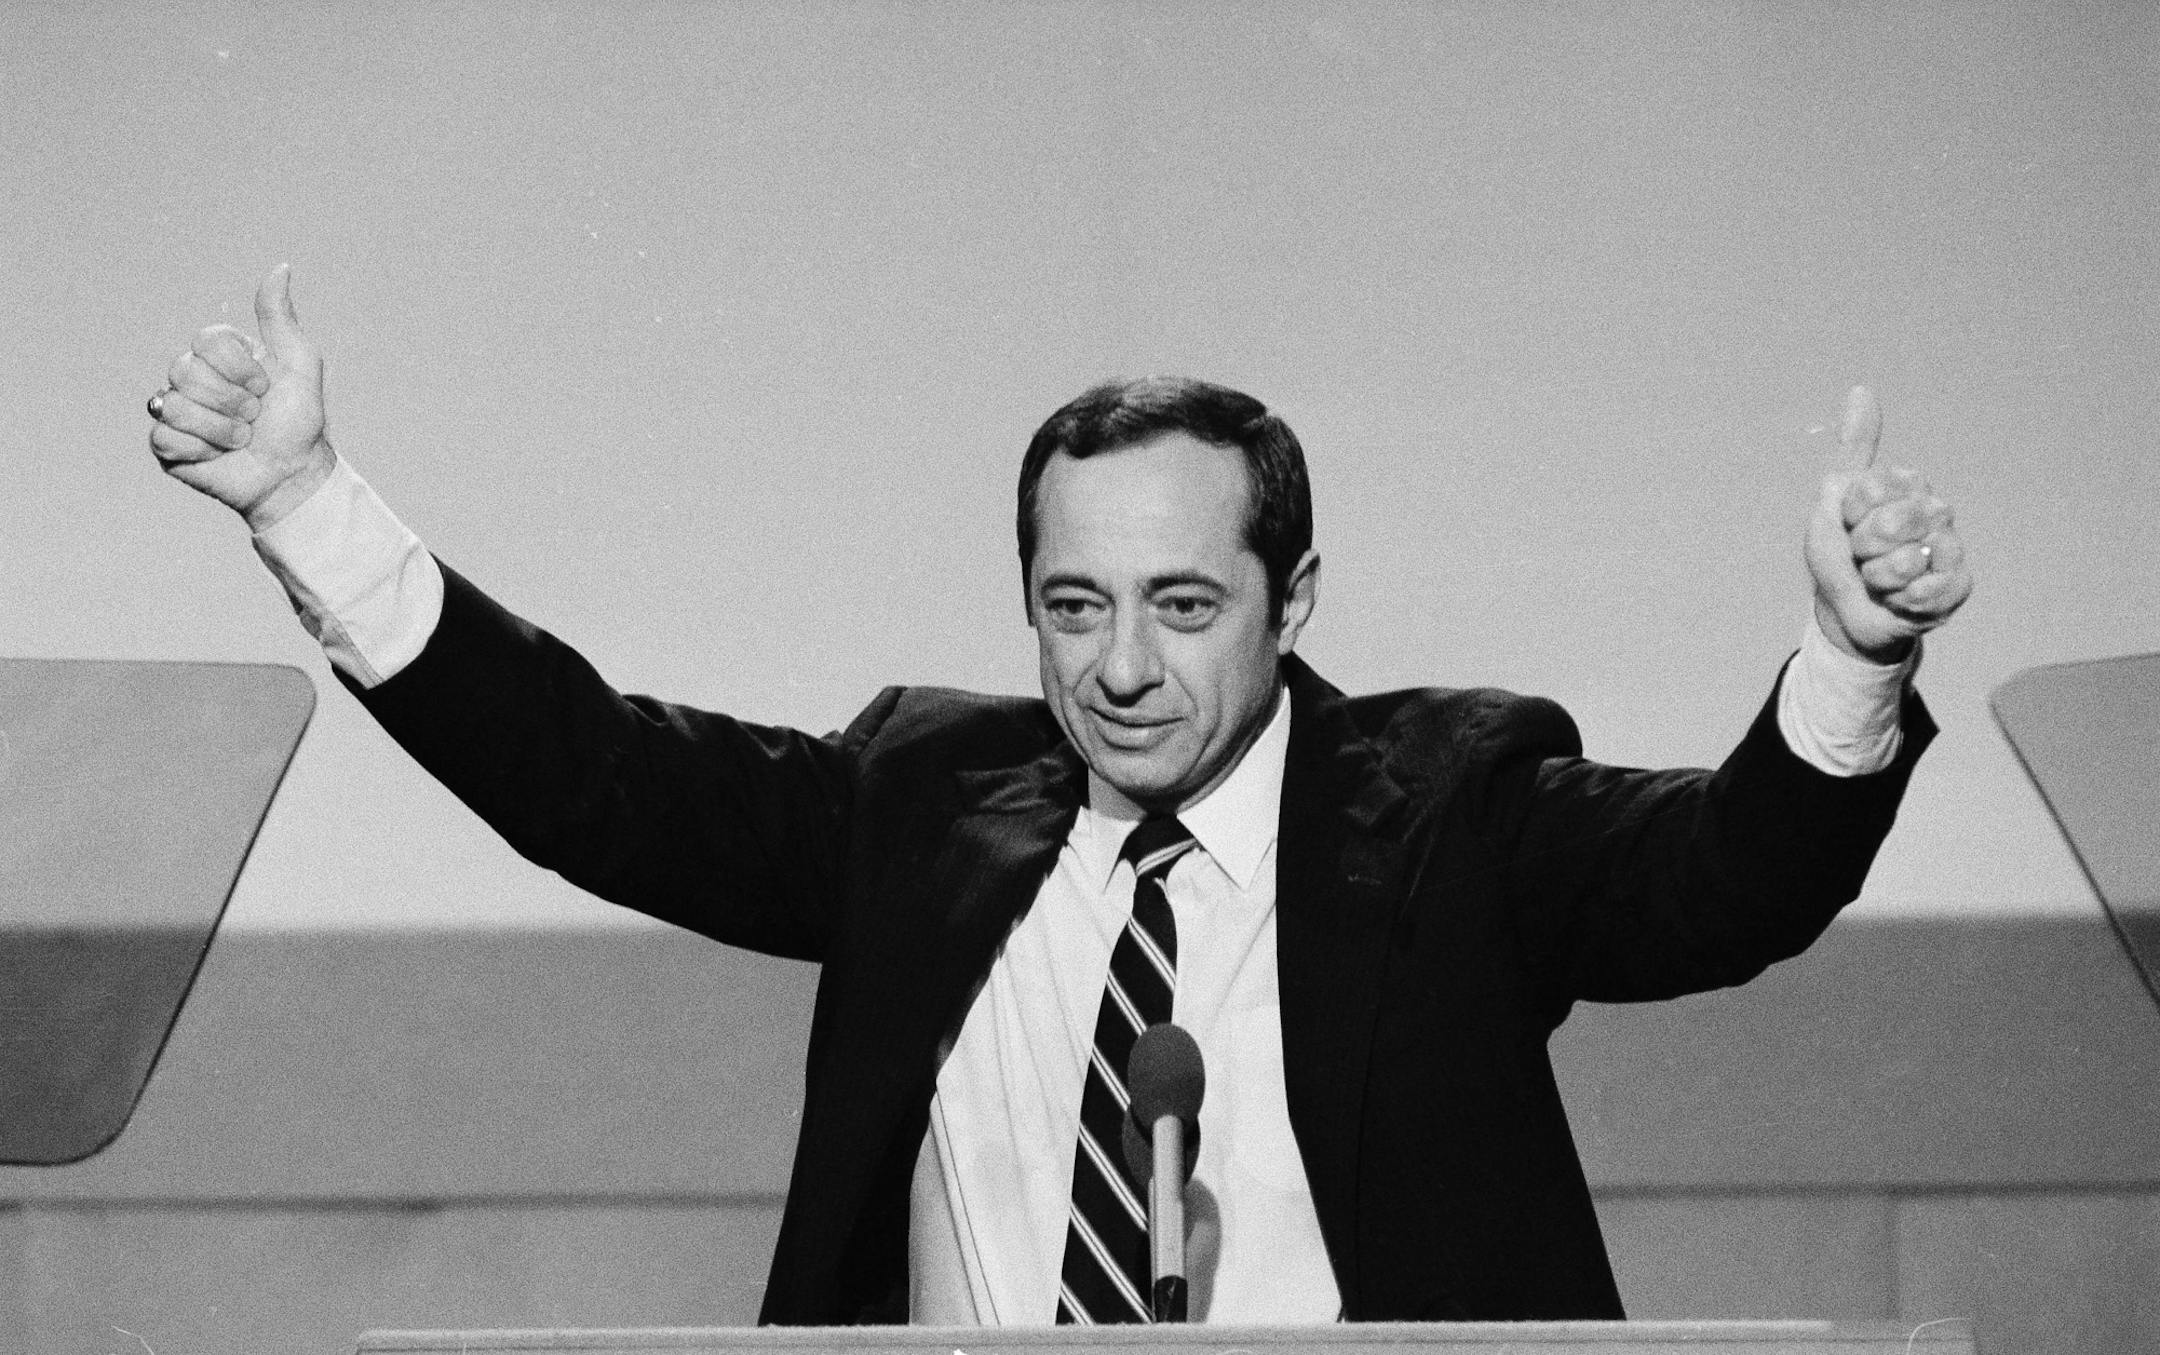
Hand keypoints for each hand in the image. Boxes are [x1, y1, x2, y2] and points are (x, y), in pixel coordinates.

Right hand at [147, 264, 334, 531]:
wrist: (294, 473)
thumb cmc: (299, 420)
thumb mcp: (300, 364)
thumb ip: (280, 318)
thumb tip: (281, 267)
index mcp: (218, 355)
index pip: (206, 340)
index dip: (239, 368)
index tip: (264, 387)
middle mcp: (191, 377)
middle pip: (186, 372)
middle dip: (232, 400)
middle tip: (253, 417)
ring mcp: (175, 410)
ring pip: (174, 405)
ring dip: (221, 428)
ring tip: (240, 438)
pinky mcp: (167, 446)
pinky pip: (164, 436)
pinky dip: (201, 449)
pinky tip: (217, 455)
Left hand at [1804, 386, 1973, 663]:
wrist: (1845, 610)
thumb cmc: (1839, 553)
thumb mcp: (1833, 497)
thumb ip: (1852, 446)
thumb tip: (1861, 389)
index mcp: (1906, 486)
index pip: (1873, 489)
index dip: (1850, 514)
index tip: (1847, 523)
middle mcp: (1934, 511)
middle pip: (1891, 524)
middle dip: (1862, 548)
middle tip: (1862, 556)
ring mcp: (1948, 548)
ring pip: (1907, 560)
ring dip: (1877, 577)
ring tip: (1878, 580)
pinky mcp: (1957, 586)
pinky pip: (1927, 591)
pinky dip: (1899, 600)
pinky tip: (1899, 599)